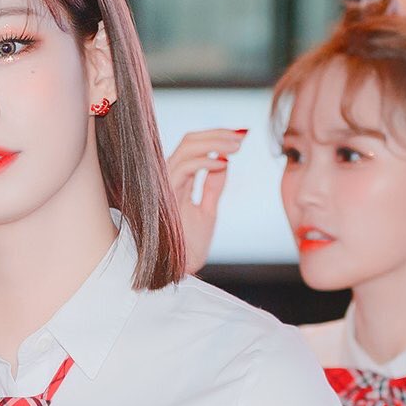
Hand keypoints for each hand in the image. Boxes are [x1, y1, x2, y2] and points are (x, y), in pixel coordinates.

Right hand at [165, 127, 245, 273]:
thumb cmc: (188, 246)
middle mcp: (168, 178)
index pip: (194, 146)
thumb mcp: (207, 210)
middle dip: (217, 134)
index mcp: (177, 181)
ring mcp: (164, 185)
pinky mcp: (164, 195)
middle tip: (241, 136)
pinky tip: (223, 164)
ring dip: (215, 142)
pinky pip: (183, 167)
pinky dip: (204, 161)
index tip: (240, 137)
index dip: (216, 137)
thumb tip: (224, 162)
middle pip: (189, 140)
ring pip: (186, 147)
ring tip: (237, 146)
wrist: (179, 271)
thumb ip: (212, 186)